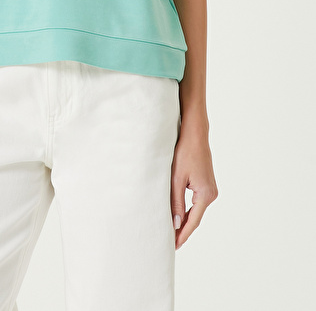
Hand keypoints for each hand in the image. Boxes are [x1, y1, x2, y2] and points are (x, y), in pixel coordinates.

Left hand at [170, 126, 218, 249]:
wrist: (195, 134)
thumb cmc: (185, 152)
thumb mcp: (176, 179)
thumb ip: (176, 202)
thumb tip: (175, 224)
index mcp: (205, 195)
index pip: (192, 222)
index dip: (182, 235)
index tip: (173, 246)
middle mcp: (211, 194)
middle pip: (195, 218)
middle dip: (183, 230)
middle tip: (169, 243)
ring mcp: (211, 190)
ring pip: (196, 211)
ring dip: (185, 220)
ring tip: (172, 232)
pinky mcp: (207, 184)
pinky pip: (197, 203)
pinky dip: (188, 210)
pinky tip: (179, 215)